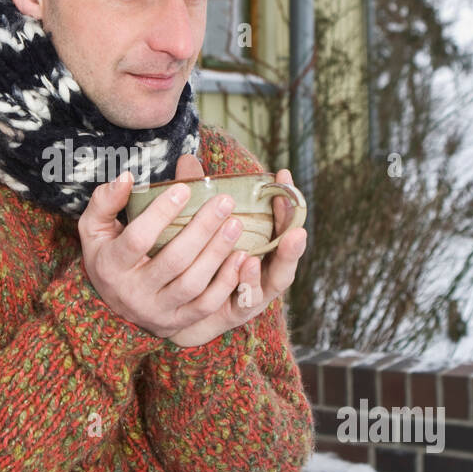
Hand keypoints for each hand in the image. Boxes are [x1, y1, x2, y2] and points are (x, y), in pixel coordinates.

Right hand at [76, 152, 304, 342]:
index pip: (138, 239)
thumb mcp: (95, 228)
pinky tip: (241, 257)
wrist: (111, 306)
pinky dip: (226, 282)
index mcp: (111, 266)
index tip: (184, 189)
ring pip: (193, 283)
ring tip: (236, 224)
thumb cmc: (108, 255)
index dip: (161, 214)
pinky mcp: (178, 321)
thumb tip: (126, 178)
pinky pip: (206, 305)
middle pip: (173, 261)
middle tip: (224, 202)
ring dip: (217, 253)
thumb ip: (105, 202)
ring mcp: (157, 311)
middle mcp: (133, 293)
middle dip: (202, 229)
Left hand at [167, 159, 307, 345]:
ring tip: (289, 237)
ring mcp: (254, 293)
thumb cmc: (190, 260)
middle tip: (299, 211)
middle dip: (295, 227)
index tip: (283, 174)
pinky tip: (247, 265)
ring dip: (283, 257)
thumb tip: (188, 159)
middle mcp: (263, 270)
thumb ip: (196, 195)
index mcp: (259, 246)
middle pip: (288, 249)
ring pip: (277, 278)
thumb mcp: (194, 225)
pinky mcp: (236, 313)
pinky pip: (247, 300)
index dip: (284, 197)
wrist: (173, 309)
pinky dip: (249, 282)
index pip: (279, 220)